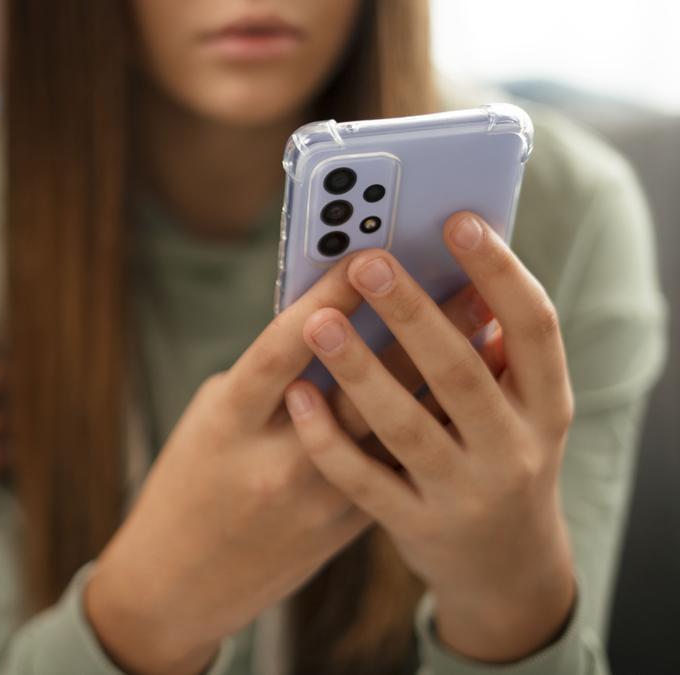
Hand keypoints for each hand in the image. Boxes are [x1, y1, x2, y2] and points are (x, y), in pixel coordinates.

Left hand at [285, 212, 575, 662]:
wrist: (507, 572)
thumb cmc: (499, 461)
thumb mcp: (521, 412)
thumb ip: (492, 355)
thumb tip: (446, 271)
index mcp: (547, 408)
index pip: (536, 329)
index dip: (501, 273)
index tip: (459, 221)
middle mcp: (514, 452)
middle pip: (460, 373)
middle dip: (412, 313)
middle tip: (367, 261)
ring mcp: (464, 495)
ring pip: (405, 427)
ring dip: (359, 369)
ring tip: (319, 320)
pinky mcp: (415, 527)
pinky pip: (363, 480)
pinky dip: (328, 437)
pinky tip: (298, 393)